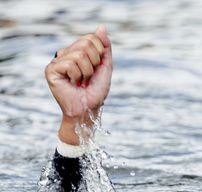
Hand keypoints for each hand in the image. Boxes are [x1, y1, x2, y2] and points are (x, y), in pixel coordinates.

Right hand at [45, 26, 112, 144]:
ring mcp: (57, 61)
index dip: (99, 53)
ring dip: (87, 72)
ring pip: (79, 55)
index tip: (96, 68)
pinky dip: (77, 76)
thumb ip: (104, 47)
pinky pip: (70, 64)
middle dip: (94, 63)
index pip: (91, 38)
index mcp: (77, 52)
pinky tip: (73, 84)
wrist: (88, 109)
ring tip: (81, 82)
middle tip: (88, 77)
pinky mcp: (51, 70)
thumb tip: (101, 27)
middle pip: (86, 43)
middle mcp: (65, 54)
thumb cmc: (96, 91)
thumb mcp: (105, 67)